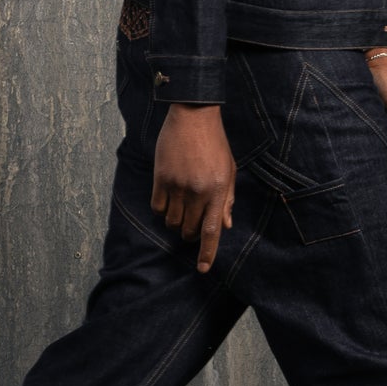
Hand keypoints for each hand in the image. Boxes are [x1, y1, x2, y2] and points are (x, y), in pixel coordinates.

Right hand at [151, 102, 236, 272]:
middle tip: (191, 225)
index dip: (207, 252)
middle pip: (188, 230)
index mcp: (217, 191)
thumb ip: (226, 199)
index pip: (211, 230)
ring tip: (180, 210)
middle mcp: (197, 191)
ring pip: (171, 221)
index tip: (202, 268)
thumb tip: (224, 225)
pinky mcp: (161, 178)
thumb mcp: (229, 170)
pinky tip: (168, 199)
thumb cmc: (215, 143)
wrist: (193, 116)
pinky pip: (157, 207)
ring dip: (175, 222)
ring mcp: (177, 185)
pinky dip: (162, 210)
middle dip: (189, 234)